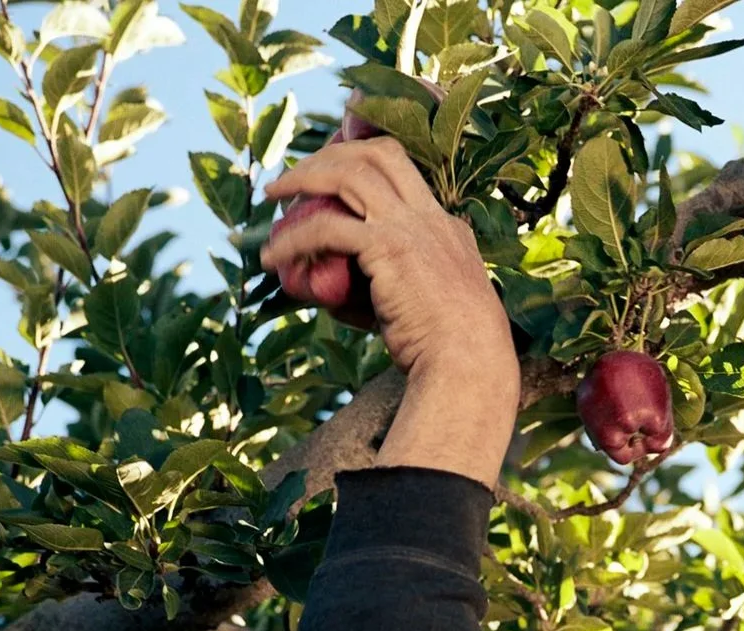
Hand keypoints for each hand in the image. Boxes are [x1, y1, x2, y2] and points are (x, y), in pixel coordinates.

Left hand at [262, 139, 518, 484]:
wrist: (470, 363)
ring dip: (303, 179)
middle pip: (376, 154)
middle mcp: (430, 217)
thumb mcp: (430, 305)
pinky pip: (326, 228)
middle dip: (329, 155)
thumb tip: (340, 292)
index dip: (361, 158)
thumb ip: (395, 288)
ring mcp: (411, 227)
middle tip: (294, 177)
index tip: (330, 168)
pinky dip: (293, 239)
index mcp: (446, 227)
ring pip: (349, 175)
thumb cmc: (453, 351)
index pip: (402, 169)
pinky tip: (273, 256)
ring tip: (274, 198)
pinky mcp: (387, 248)